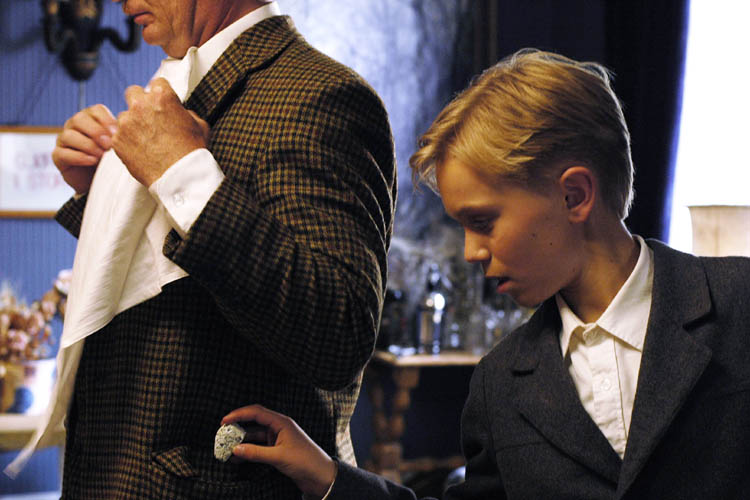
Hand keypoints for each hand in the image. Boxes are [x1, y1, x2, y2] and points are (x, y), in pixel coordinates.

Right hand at [52, 104, 117, 193]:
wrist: (99, 181)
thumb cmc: (111, 160)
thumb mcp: (118, 146)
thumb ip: (121, 136)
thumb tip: (134, 128)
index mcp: (91, 119)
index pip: (96, 110)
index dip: (106, 120)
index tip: (118, 132)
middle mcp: (75, 126)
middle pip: (80, 119)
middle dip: (96, 131)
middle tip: (110, 144)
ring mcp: (63, 140)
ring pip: (69, 135)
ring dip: (88, 145)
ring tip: (102, 155)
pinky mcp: (57, 156)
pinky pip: (63, 153)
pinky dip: (79, 157)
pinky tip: (92, 161)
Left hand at [113, 78, 210, 186]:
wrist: (180, 177)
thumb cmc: (192, 152)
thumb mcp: (200, 125)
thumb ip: (186, 112)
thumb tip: (180, 112)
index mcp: (162, 96)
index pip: (157, 83)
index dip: (161, 93)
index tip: (162, 103)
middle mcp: (140, 105)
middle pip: (133, 93)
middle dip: (140, 102)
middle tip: (148, 117)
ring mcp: (126, 123)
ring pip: (124, 116)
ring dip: (132, 124)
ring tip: (146, 140)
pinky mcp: (117, 141)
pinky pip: (118, 136)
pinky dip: (127, 142)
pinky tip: (140, 151)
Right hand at [222, 405, 336, 498]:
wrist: (321, 477)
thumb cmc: (306, 462)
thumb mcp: (279, 457)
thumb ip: (256, 453)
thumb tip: (235, 449)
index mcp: (282, 422)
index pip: (256, 412)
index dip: (239, 414)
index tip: (224, 421)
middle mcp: (279, 427)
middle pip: (254, 422)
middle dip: (238, 427)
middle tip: (222, 433)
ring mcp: (278, 439)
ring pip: (255, 436)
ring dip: (242, 441)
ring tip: (227, 448)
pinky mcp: (278, 450)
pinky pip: (259, 447)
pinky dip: (248, 451)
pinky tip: (238, 457)